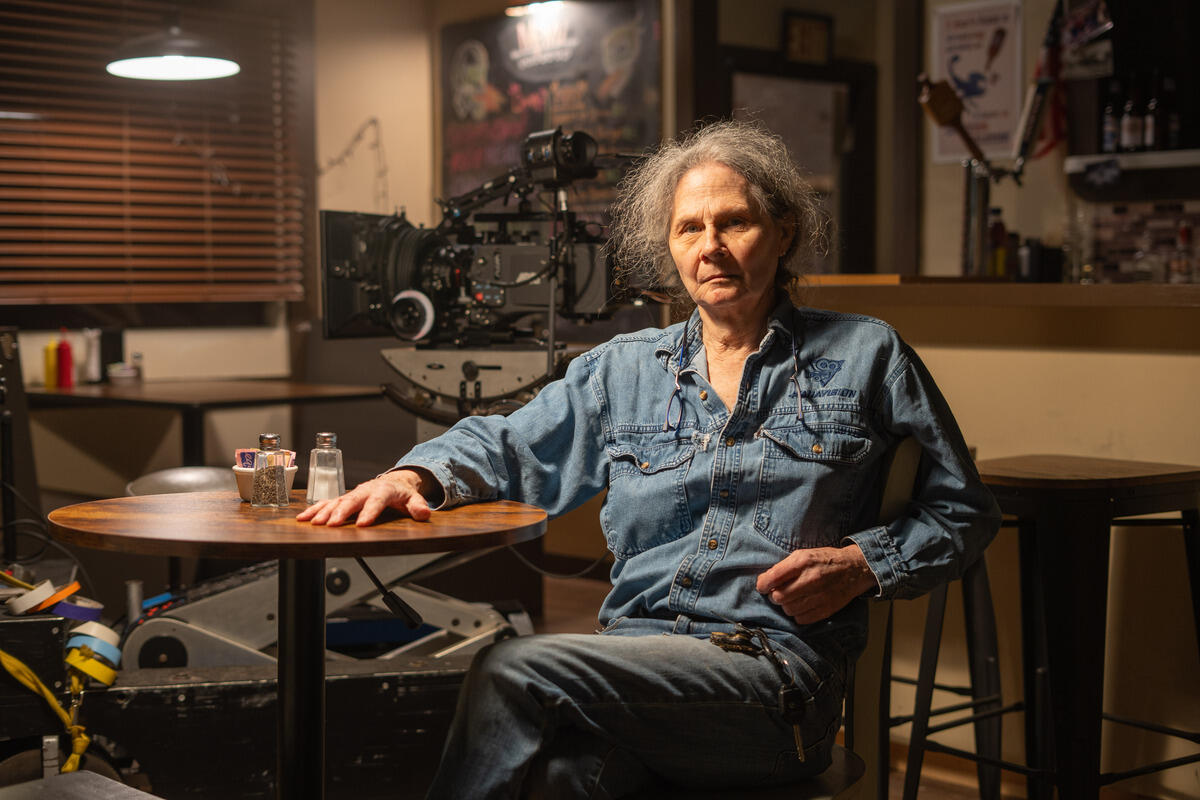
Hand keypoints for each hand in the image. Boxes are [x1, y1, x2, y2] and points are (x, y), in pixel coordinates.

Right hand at [295, 469, 435, 526]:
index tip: (363, 524)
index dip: (370, 511)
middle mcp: (365, 490)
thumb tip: (424, 513)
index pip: (377, 500)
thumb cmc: (402, 493)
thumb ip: (418, 506)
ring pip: (336, 501)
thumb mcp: (414, 498)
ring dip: (324, 511)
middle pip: (352, 500)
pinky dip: (315, 509)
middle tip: (332, 524)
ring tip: (313, 522)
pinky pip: (328, 502)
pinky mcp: (344, 498)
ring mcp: (353, 494)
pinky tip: (304, 518)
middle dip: (341, 511)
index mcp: (383, 489)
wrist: (394, 481)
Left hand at [756, 544, 877, 624]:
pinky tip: (802, 605)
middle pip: (778, 597)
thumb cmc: (824, 561)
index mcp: (802, 562)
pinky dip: (797, 614)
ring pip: (788, 610)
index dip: (763, 584)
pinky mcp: (826, 609)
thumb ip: (784, 567)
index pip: (773, 577)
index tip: (763, 586)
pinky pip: (801, 619)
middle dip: (774, 595)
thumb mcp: (803, 554)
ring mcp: (820, 596)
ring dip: (786, 605)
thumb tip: (765, 581)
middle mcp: (811, 579)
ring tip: (792, 597)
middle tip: (779, 591)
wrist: (853, 569)